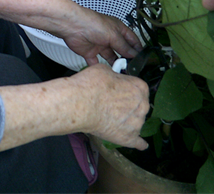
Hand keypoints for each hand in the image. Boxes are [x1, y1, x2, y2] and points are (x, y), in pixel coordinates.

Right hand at [0, 63, 148, 151]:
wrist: (73, 102)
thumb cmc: (83, 84)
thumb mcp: (97, 68)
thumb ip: (106, 69)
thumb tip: (104, 67)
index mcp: (135, 87)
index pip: (139, 86)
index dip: (128, 86)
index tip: (120, 87)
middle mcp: (138, 106)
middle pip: (140, 104)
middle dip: (128, 102)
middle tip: (112, 100)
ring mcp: (131, 123)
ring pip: (136, 121)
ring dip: (129, 119)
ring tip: (114, 116)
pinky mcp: (121, 137)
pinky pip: (134, 141)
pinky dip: (136, 142)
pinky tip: (139, 145)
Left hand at [62, 9, 141, 65]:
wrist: (72, 26)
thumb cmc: (92, 23)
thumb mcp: (113, 35)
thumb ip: (124, 46)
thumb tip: (134, 54)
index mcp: (117, 29)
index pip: (132, 40)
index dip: (137, 48)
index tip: (142, 58)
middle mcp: (109, 37)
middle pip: (121, 50)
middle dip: (127, 58)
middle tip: (132, 68)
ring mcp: (99, 44)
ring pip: (110, 57)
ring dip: (115, 64)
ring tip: (122, 72)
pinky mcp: (89, 52)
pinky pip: (96, 62)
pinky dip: (100, 68)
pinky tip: (106, 73)